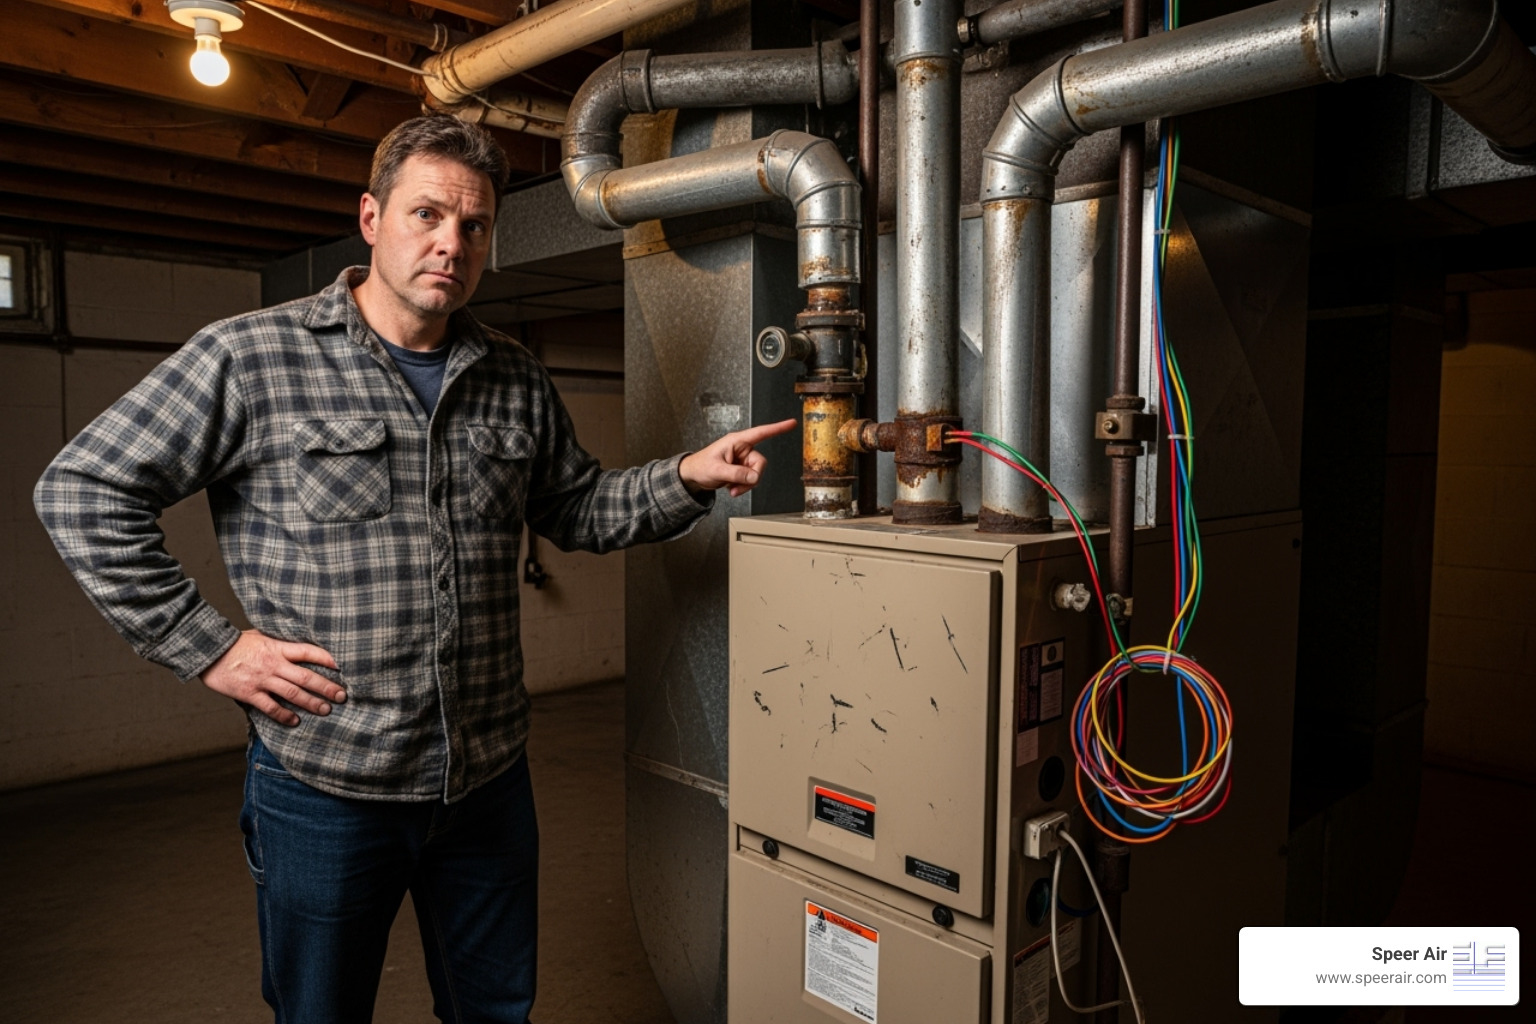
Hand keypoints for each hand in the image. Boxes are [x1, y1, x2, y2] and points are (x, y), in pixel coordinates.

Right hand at [201, 630, 343, 726]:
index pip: (308, 652)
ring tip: (326, 710)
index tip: (343, 666)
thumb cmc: (235, 643)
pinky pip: (270, 707)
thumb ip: (280, 641)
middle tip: (342, 696)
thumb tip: (299, 642)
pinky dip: (284, 715)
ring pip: (293, 694)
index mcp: (277, 648)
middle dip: (326, 687)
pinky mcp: (249, 693)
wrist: (208, 651)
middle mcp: (273, 664)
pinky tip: (295, 721)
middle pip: (306, 677)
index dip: (327, 659)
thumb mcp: (261, 635)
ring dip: (311, 703)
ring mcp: (262, 680)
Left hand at [679, 418, 796, 497]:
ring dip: (745, 485)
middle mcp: (742, 449)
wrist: (693, 476)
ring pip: (756, 474)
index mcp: (737, 441)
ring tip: (731, 488)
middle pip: (760, 463)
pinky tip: (731, 487)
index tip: (791, 423)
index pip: (761, 433)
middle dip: (751, 478)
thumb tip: (754, 477)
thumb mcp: (717, 470)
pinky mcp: (741, 470)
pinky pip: (751, 480)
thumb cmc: (700, 466)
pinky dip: (743, 486)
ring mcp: (742, 460)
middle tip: (737, 487)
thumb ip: (736, 474)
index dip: (777, 428)